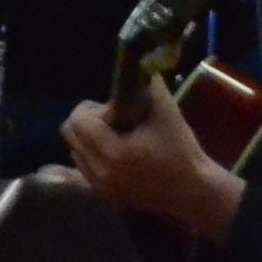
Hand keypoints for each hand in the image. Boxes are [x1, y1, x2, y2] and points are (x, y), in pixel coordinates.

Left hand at [60, 81, 246, 242]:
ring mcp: (99, 185)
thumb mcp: (168, 113)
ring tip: (117, 136)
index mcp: (113, 151)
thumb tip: (138, 67)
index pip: (78, 121)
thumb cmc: (181, 150)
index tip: (116, 108)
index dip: (93, 108)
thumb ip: (150, 87)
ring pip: (75, 151)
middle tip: (115, 118)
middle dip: (88, 121)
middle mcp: (99, 171)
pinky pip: (84, 166)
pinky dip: (94, 154)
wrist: (191, 190)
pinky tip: (118, 152)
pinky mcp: (103, 194)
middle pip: (70, 135)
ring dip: (90, 138)